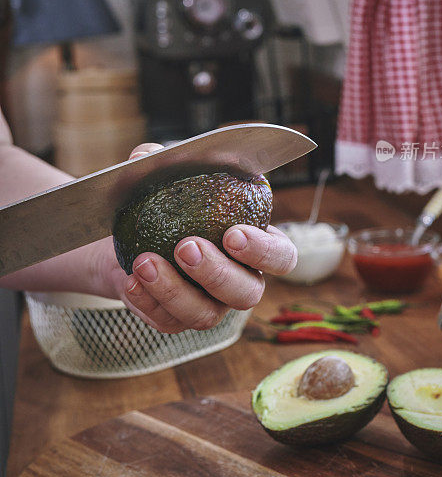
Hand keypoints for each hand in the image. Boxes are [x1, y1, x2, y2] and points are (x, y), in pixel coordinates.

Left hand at [100, 144, 296, 332]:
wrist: (125, 242)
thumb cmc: (163, 205)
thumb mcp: (163, 181)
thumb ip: (161, 164)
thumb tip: (146, 156)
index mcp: (254, 246)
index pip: (281, 257)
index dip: (264, 252)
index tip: (233, 234)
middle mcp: (238, 281)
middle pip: (247, 293)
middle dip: (217, 272)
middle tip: (186, 247)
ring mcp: (209, 306)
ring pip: (205, 315)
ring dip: (175, 290)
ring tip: (145, 262)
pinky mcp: (176, 320)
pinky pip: (168, 321)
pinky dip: (148, 301)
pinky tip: (132, 280)